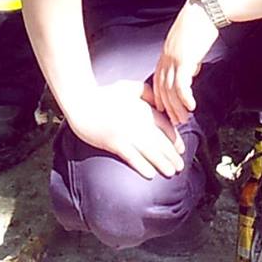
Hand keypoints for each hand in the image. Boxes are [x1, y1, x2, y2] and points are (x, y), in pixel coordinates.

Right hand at [63, 80, 185, 180]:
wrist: (82, 102)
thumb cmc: (104, 94)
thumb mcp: (128, 86)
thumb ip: (146, 91)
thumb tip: (160, 102)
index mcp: (143, 108)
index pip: (165, 126)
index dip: (175, 139)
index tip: (180, 149)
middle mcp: (138, 122)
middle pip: (160, 141)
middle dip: (172, 155)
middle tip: (179, 167)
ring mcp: (126, 133)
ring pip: (150, 151)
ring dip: (162, 163)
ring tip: (170, 172)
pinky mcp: (114, 142)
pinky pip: (132, 157)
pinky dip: (142, 166)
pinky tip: (150, 174)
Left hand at [149, 0, 219, 125]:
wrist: (204, 11)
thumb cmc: (199, 24)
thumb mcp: (188, 44)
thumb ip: (186, 58)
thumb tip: (191, 71)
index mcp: (165, 53)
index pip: (157, 80)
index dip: (160, 97)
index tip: (163, 110)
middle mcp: (166, 57)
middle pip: (162, 88)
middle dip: (168, 107)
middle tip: (174, 122)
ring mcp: (174, 58)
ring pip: (170, 89)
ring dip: (177, 107)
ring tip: (184, 119)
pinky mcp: (185, 59)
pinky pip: (181, 84)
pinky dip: (185, 97)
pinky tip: (191, 106)